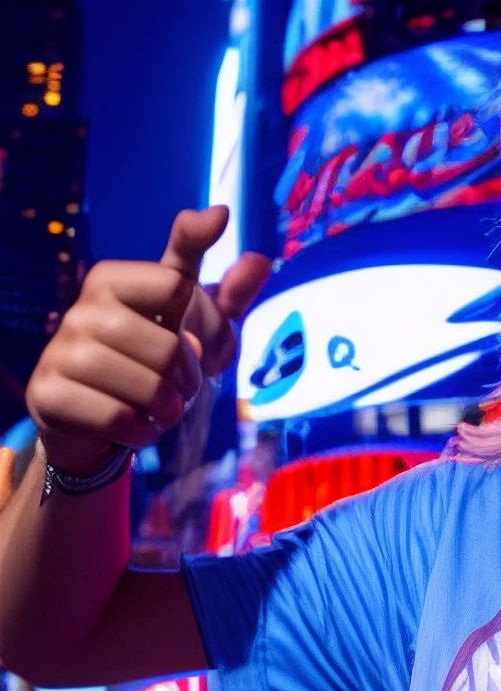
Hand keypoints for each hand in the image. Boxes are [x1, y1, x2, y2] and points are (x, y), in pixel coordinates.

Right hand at [27, 207, 269, 475]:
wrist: (97, 424)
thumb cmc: (151, 364)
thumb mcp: (196, 327)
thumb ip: (229, 294)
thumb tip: (262, 259)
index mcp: (111, 279)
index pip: (178, 286)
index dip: (203, 324)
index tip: (190, 342)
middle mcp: (80, 309)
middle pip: (169, 344)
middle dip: (189, 379)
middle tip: (179, 390)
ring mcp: (59, 350)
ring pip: (145, 386)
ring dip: (168, 409)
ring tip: (160, 408)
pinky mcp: (48, 394)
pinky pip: (117, 419)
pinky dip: (141, 432)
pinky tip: (135, 426)